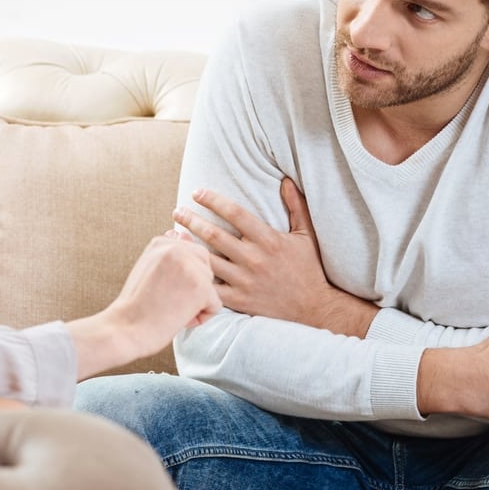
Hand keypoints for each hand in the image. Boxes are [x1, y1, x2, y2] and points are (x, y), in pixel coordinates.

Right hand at [70, 233, 223, 378]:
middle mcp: (176, 247)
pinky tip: (177, 319)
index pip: (191, 255)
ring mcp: (189, 266)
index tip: (158, 290)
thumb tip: (183, 233)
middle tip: (165, 301)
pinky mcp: (200, 287)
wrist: (124, 330)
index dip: (181, 279)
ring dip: (195, 304)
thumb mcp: (149, 269)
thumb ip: (168, 252)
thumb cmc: (136, 306)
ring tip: (169, 309)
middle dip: (192, 288)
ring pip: (210, 287)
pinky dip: (200, 318)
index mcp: (161, 241)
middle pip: (205, 268)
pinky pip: (215, 306)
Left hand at [174, 179, 374, 336]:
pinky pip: (212, 288)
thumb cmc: (309, 269)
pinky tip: (185, 266)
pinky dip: (197, 276)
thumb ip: (295, 206)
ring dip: (188, 246)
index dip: (213, 200)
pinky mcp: (240, 300)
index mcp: (268, 240)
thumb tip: (286, 180)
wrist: (314, 309)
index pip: (235, 213)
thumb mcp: (307, 235)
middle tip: (177, 211)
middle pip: (214, 235)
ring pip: (208, 260)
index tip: (197, 192)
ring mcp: (245, 281)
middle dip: (192, 220)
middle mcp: (254, 259)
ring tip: (173, 235)